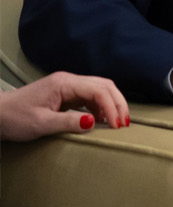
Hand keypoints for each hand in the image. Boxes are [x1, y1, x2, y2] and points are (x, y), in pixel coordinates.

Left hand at [0, 72, 129, 140]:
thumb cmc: (14, 118)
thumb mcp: (40, 123)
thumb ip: (68, 122)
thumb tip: (93, 122)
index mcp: (64, 83)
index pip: (98, 90)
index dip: (112, 107)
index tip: (117, 126)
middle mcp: (69, 81)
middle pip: (104, 86)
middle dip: (118, 103)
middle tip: (124, 123)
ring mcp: (68, 86)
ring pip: (100, 89)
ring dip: (112, 104)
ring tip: (117, 122)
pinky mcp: (66, 94)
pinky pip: (91, 97)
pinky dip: (101, 107)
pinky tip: (102, 120)